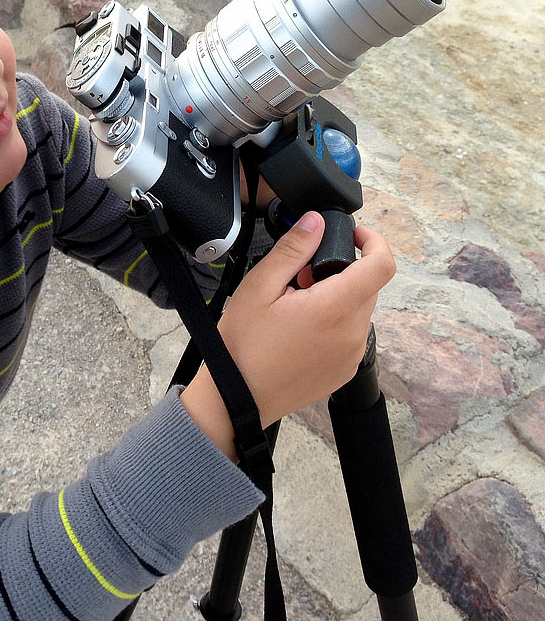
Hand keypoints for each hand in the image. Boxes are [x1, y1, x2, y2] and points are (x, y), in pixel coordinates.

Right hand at [218, 211, 395, 425]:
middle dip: (342, 272)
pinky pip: (350, 336)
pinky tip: (299, 331)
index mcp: (334, 307)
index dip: (375, 242)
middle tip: (300, 277)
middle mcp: (352, 333)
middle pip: (366, 287)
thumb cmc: (243, 345)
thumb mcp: (259, 287)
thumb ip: (293, 249)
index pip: (382, 265)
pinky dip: (333, 324)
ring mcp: (351, 355)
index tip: (354, 236)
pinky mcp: (344, 371)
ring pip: (357, 311)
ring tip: (295, 307)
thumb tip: (317, 222)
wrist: (238, 398)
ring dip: (336, 299)